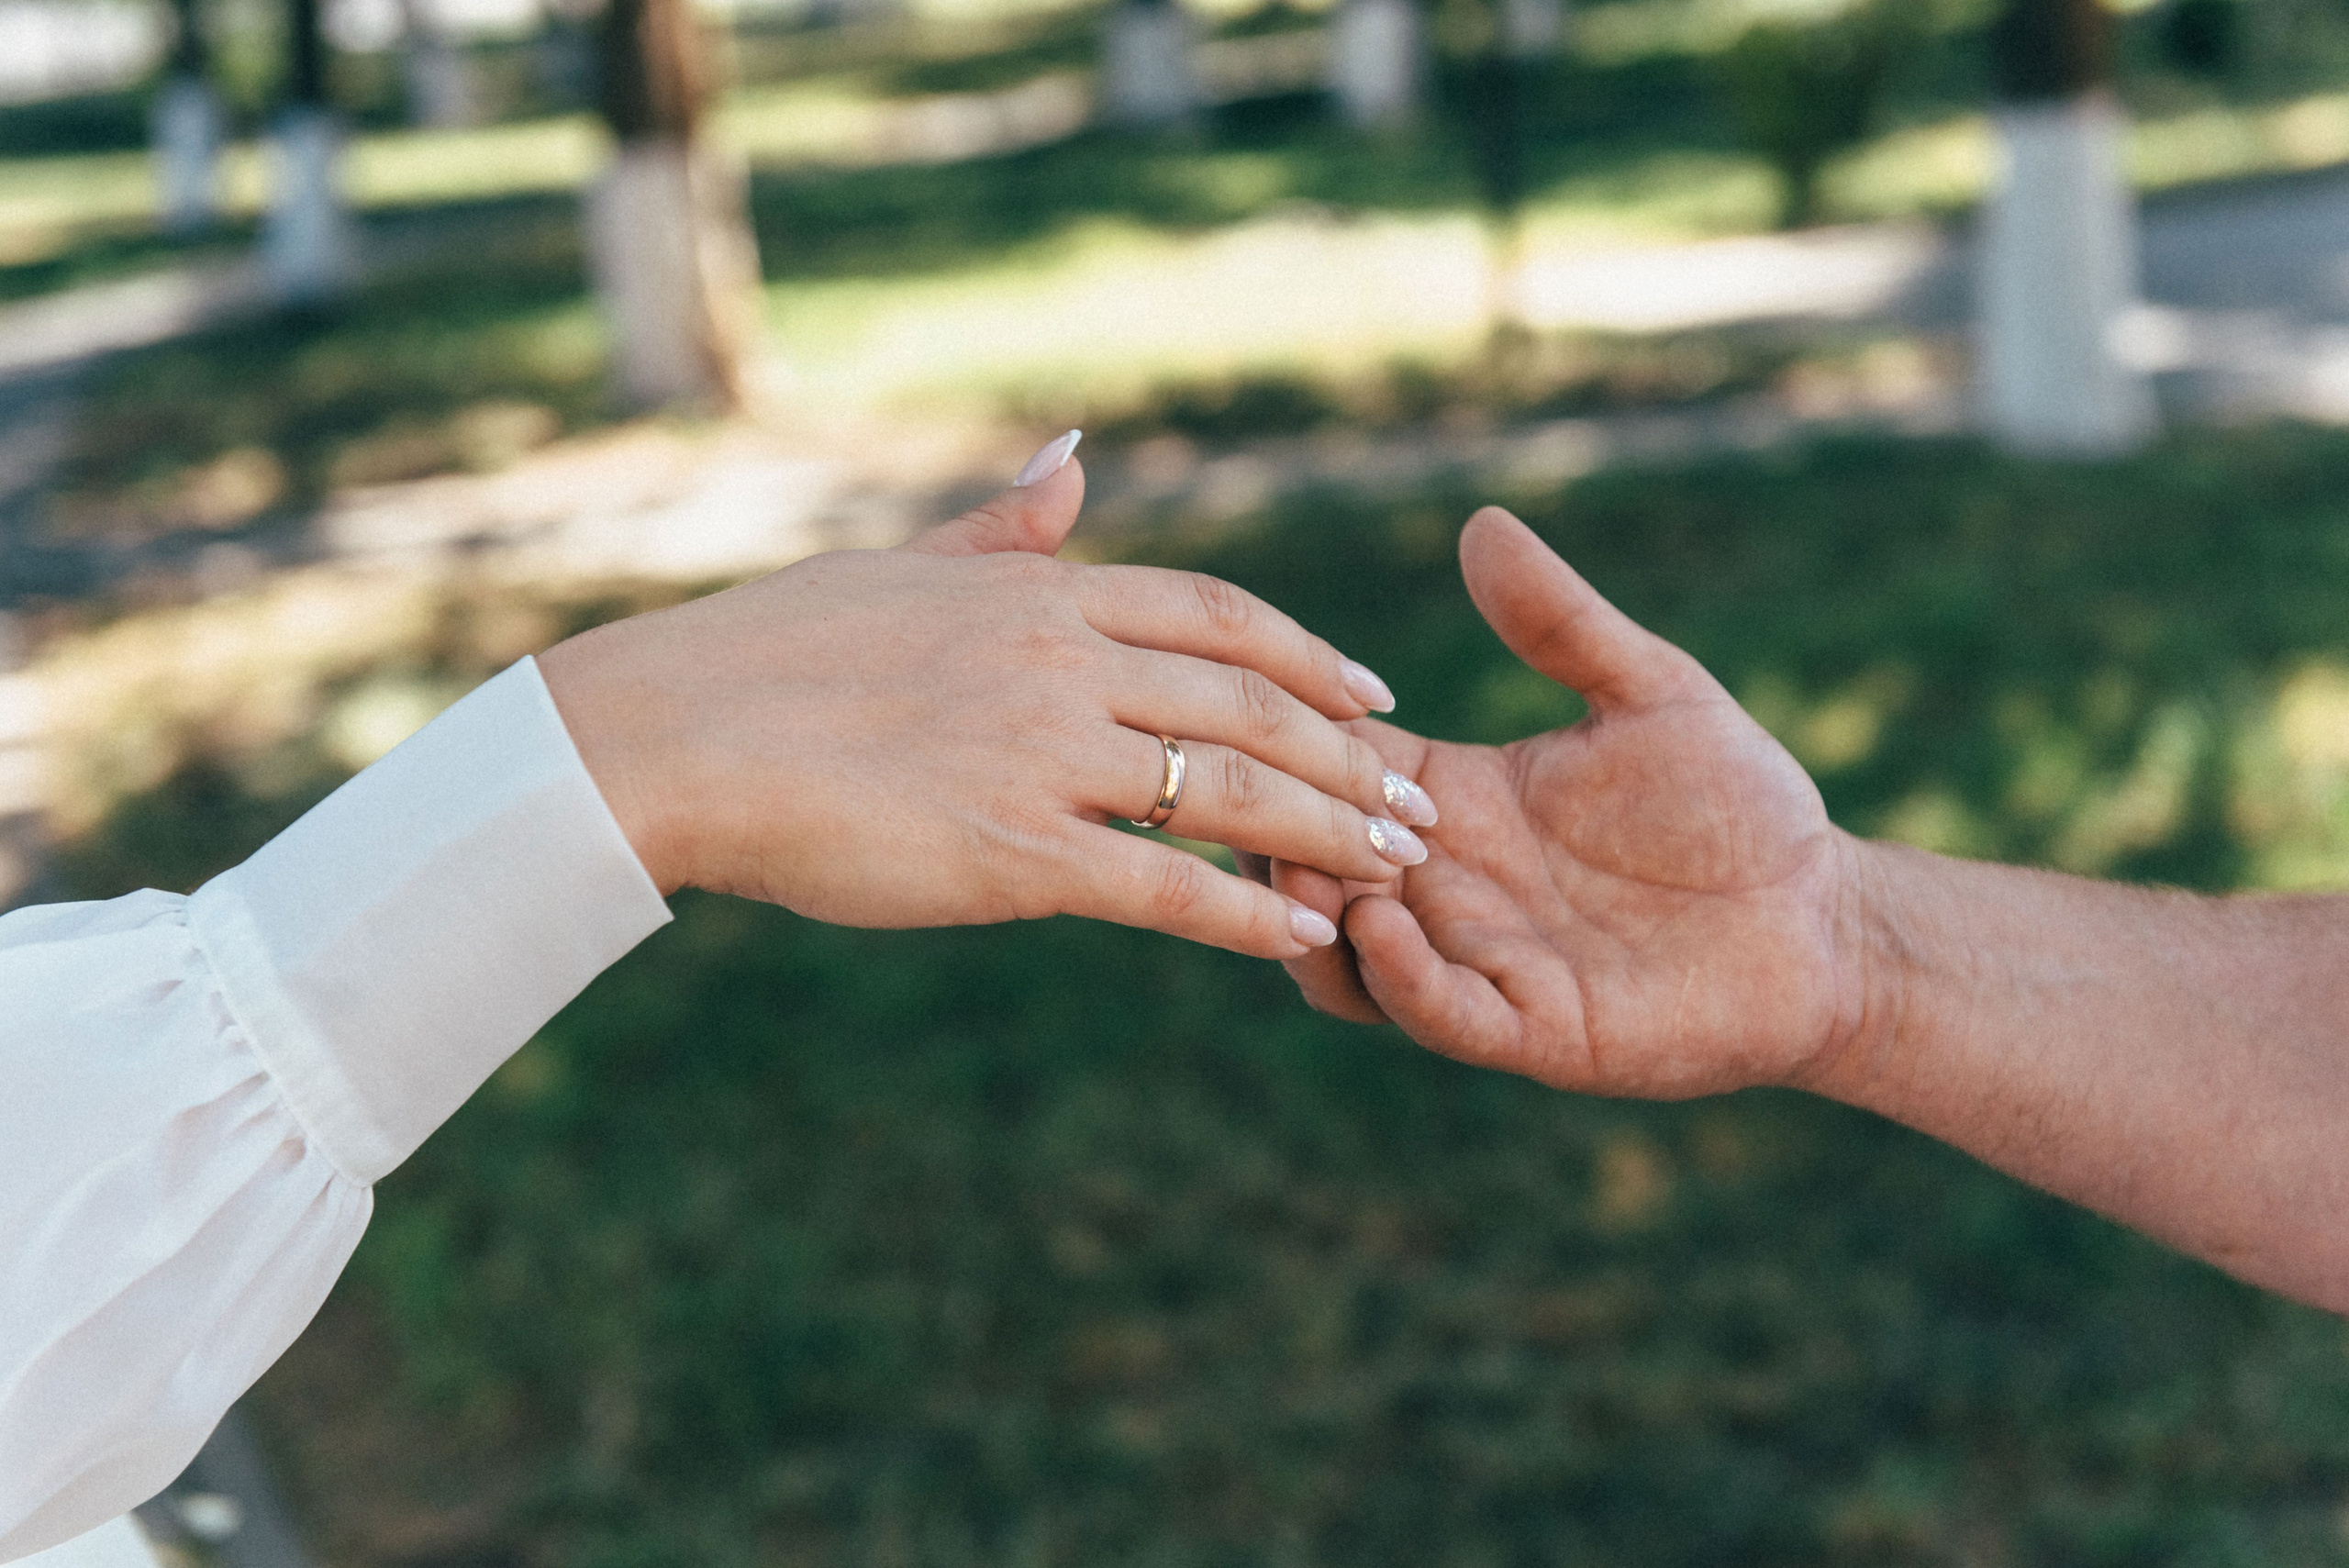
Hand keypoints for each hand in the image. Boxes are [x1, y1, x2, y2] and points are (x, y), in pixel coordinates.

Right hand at [538, 436, 1440, 958]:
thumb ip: (1003, 527)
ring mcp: (1043, 755)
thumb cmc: (771, 651)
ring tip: (1394, 868)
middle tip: (1416, 801)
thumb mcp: (901, 566)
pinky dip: (1246, 914)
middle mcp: (1062, 662)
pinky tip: (1304, 940)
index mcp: (1042, 593)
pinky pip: (1163, 885)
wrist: (675, 734)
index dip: (1313, 658)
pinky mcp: (1013, 852)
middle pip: (1253, 703)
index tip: (1375, 696)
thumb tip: (1076, 459)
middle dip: (1348, 757)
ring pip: (1230, 791)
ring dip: (1327, 831)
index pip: (1222, 616)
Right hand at [1272, 507, 1867, 1094]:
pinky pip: (1435, 1012)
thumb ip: (1562, 623)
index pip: (1333, 769)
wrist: (1825, 917)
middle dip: (1274, 837)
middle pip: (1313, 867)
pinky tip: (1385, 920)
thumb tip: (1484, 522)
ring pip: (1344, 960)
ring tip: (1314, 870)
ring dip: (1313, 916)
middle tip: (1259, 799)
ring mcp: (1481, 961)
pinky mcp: (1531, 1027)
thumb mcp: (1649, 692)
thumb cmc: (1738, 805)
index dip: (1292, 744)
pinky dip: (1395, 975)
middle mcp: (1450, 886)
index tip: (1254, 709)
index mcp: (1459, 803)